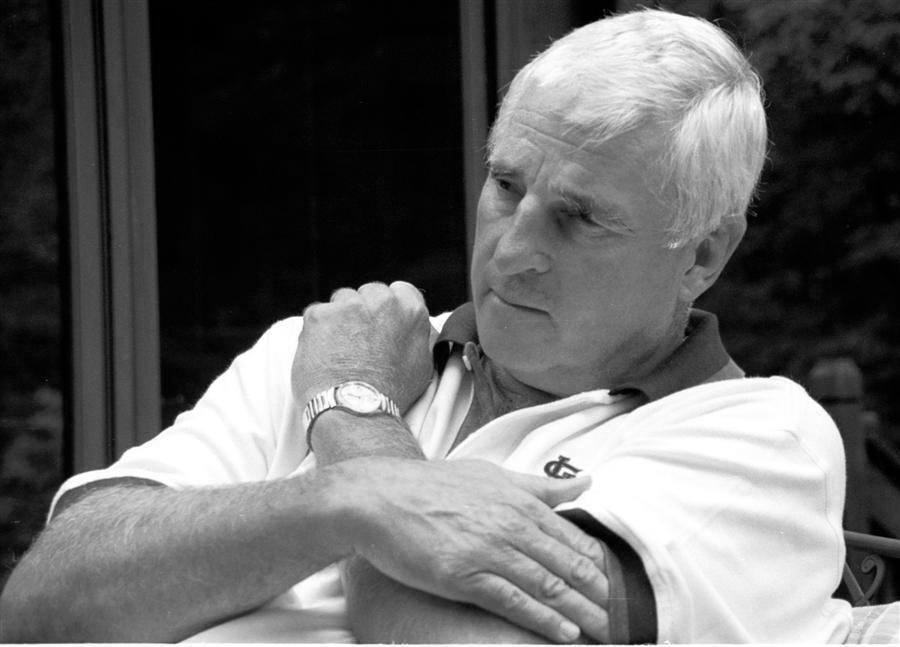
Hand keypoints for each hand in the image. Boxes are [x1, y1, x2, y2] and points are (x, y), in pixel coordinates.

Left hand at [292, 281, 433, 411]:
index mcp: (410, 309)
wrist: (356, 411)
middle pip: (368, 293)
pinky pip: (316, 315)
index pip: (399, 291)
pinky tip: (324, 355)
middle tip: (359, 343)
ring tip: (341, 352)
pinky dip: (317, 332)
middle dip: (363, 312)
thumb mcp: (423, 365)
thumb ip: (421, 337)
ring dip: (339, 320)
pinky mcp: (318, 316)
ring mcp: (347, 306)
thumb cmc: (391, 394)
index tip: (381, 325)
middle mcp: (381, 301)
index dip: (388, 310)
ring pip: (340, 302)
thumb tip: (423, 327)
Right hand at [339, 457, 609, 642]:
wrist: (378, 497)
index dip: (600, 568)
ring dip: (582, 614)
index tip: (618, 590)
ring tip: (605, 633)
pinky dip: (543, 620)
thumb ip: (539, 485)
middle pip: (569, 566)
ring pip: (549, 587)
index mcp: (520, 501)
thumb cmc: (432, 486)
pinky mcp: (464, 575)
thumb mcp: (490, 474)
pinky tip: (564, 635)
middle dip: (600, 597)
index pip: (575, 539)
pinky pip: (513, 602)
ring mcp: (488, 550)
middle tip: (624, 621)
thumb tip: (586, 481)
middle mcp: (511, 525)